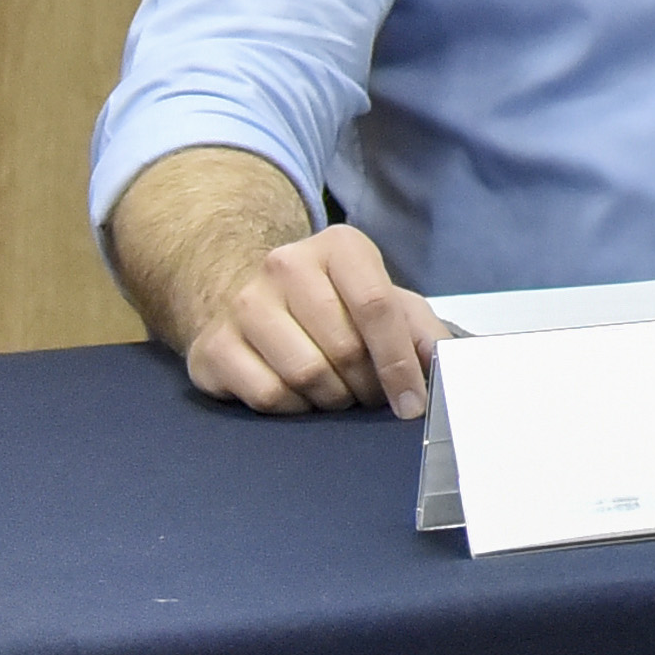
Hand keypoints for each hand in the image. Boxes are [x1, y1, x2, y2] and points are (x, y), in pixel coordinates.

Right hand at [184, 222, 442, 418]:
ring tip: (338, 392)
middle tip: (370, 394)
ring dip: (332, 398)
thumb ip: (417, 326)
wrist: (241, 293)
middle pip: (344, 348)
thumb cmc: (328, 300)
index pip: (376, 307)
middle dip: (367, 385)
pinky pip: (268, 396)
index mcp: (339, 246)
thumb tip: (441, 363)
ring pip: (306, 375)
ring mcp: (244, 304)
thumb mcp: (382, 297)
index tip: (412, 403)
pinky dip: (295, 408)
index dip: (399, 363)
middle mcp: (286, 265)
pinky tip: (300, 396)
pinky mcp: (213, 345)